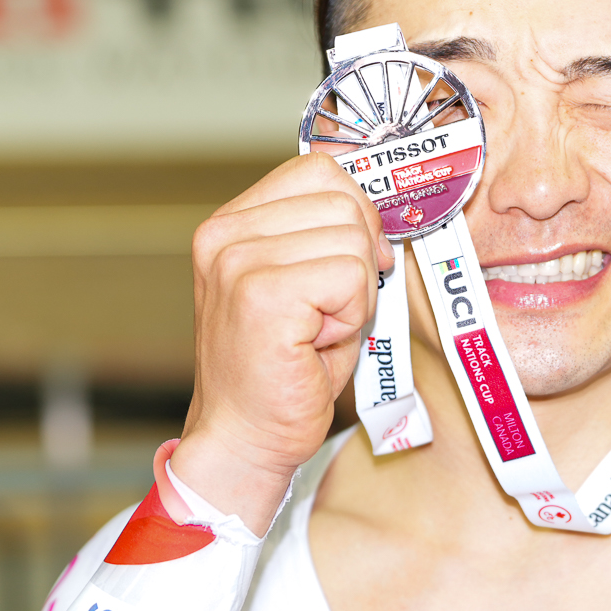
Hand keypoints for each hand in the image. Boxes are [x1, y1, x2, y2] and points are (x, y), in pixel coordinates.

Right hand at [172, 153, 391, 533]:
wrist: (246, 440)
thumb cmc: (284, 370)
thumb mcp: (304, 283)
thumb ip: (329, 235)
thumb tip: (386, 205)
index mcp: (230, 223)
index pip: (320, 171)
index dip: (357, 216)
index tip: (350, 267)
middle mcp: (225, 234)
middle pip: (344, 201)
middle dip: (359, 261)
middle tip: (328, 314)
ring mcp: (238, 263)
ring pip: (354, 240)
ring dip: (355, 295)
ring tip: (317, 332)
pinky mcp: (262, 297)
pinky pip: (352, 277)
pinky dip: (351, 317)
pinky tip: (316, 346)